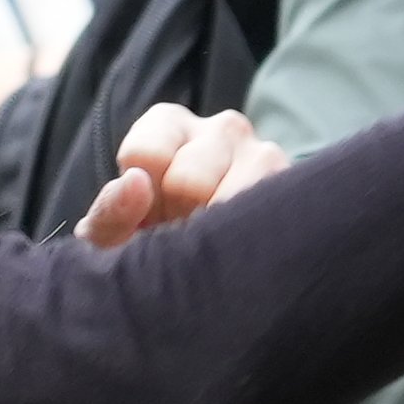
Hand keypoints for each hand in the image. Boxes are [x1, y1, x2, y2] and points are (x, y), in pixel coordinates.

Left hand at [75, 99, 284, 248]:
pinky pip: (266, 213)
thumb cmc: (146, 245)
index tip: (148, 216)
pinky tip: (238, 244)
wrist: (196, 279)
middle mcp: (221, 128)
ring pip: (232, 196)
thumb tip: (136, 184)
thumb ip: (110, 211)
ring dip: (215, 232)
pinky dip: (243, 241)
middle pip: (188, 180)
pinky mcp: (293, 188)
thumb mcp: (112, 234)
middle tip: (183, 231)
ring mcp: (263, 154)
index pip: (145, 156)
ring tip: (211, 236)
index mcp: (167, 125)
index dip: (141, 201)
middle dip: (179, 219)